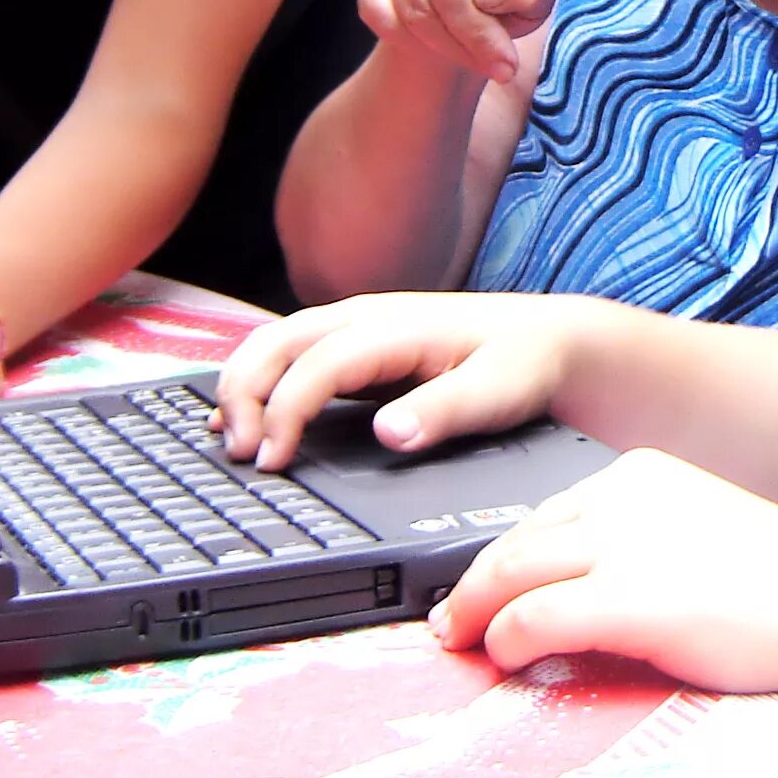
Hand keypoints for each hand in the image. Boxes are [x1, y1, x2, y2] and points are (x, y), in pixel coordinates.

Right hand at [212, 290, 586, 471]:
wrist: (548, 339)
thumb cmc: (523, 363)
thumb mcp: (495, 392)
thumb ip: (442, 411)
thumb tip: (388, 433)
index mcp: (395, 327)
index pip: (318, 363)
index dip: (285, 409)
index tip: (272, 460)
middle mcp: (366, 317)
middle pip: (278, 342)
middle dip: (243, 392)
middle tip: (238, 455)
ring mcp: (357, 327)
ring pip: (276, 343)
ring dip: (243, 385)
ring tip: (230, 442)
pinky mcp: (356, 346)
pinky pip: (291, 356)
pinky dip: (257, 381)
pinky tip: (238, 417)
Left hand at [432, 448, 777, 697]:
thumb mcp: (697, 534)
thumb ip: (639, 546)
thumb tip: (580, 594)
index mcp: (642, 473)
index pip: (549, 509)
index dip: (510, 552)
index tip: (490, 583)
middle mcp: (625, 496)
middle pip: (518, 536)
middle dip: (475, 581)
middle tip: (453, 617)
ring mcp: (625, 545)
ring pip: (511, 570)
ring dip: (475, 611)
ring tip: (460, 639)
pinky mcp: (628, 599)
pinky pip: (535, 618)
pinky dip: (505, 641)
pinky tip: (502, 658)